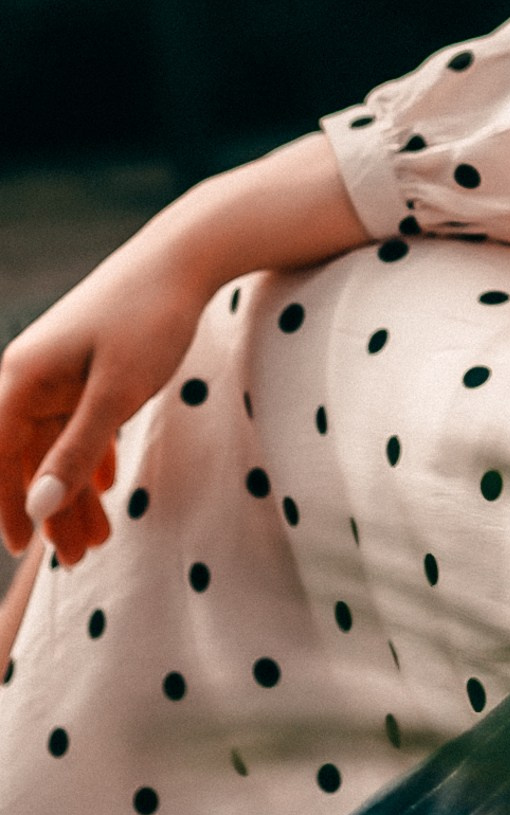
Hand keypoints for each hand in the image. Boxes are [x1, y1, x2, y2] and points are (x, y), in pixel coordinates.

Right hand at [0, 133, 368, 564]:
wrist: (186, 254)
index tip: (23, 550)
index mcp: (22, 378)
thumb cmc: (150, 319)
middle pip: (29, 455)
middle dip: (50, 509)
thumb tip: (36, 508)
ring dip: (75, 489)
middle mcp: (30, 374)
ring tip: (99, 538)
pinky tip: (110, 488)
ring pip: (58, 443)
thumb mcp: (117, 394)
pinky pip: (80, 422)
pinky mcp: (86, 364)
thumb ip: (76, 452)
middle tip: (76, 559)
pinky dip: (93, 456)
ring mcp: (58, 369)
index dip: (7, 505)